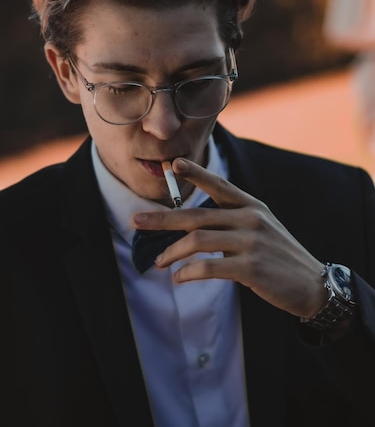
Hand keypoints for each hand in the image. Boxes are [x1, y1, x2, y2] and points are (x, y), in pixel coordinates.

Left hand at [132, 157, 327, 318]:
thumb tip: (194, 225)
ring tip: (159, 262)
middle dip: (162, 219)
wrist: (312, 284)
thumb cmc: (279, 255)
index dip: (195, 173)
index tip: (174, 164)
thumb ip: (233, 219)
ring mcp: (250, 243)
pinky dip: (188, 272)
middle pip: (196, 215)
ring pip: (198, 241)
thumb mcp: (262, 227)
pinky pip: (209, 268)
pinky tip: (179, 277)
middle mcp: (250, 218)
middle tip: (136, 220)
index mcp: (251, 205)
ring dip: (172, 252)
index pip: (219, 185)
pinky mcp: (250, 268)